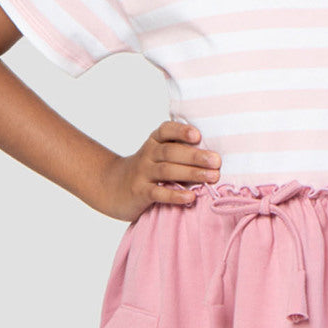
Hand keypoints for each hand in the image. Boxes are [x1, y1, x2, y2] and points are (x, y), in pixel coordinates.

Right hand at [99, 120, 219, 221]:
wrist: (111, 187)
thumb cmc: (146, 170)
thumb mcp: (157, 155)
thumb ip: (179, 150)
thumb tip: (215, 154)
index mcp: (154, 141)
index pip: (165, 130)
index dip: (180, 131)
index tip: (197, 135)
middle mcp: (147, 154)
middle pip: (171, 152)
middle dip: (195, 156)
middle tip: (216, 161)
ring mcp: (142, 173)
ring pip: (167, 171)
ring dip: (191, 173)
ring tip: (212, 177)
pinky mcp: (140, 193)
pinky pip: (158, 193)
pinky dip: (175, 195)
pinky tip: (190, 197)